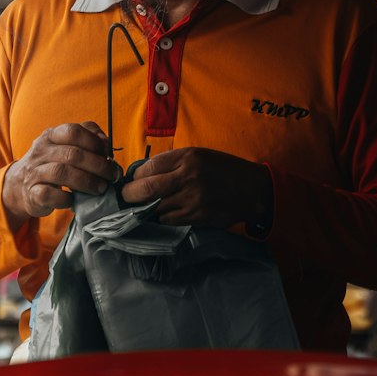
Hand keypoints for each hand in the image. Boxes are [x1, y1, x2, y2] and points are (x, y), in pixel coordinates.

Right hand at [2, 121, 116, 226]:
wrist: (19, 186)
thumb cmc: (51, 164)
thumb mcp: (64, 146)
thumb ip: (86, 138)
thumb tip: (105, 142)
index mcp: (50, 136)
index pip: (73, 131)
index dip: (94, 141)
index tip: (108, 154)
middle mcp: (40, 151)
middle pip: (72, 154)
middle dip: (97, 165)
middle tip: (111, 175)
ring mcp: (34, 172)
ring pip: (62, 173)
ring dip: (87, 182)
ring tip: (101, 188)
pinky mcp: (32, 193)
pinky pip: (49, 194)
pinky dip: (65, 198)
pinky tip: (74, 200)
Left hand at [120, 146, 271, 230]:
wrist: (252, 189)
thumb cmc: (222, 169)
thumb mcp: (199, 156)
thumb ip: (173, 163)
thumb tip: (143, 173)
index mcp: (187, 157)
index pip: (148, 167)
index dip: (134, 176)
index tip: (130, 180)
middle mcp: (188, 177)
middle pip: (146, 188)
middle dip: (129, 195)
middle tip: (124, 198)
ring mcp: (192, 199)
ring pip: (155, 207)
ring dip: (144, 209)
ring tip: (139, 207)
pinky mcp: (197, 217)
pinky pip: (168, 220)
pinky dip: (160, 218)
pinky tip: (160, 215)